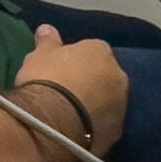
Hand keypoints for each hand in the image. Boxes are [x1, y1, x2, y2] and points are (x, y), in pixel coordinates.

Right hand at [14, 24, 128, 157]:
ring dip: (95, 105)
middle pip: (105, 76)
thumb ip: (47, 42)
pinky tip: (76, 130)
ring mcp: (121, 107)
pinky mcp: (116, 133)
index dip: (76, 59)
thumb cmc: (46, 80)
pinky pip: (104, 125)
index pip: (92, 50)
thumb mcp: (39, 55)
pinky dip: (94, 126)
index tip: (60, 69)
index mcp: (101, 52)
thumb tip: (46, 28)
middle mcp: (118, 77)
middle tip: (67, 91)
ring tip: (70, 114)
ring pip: (108, 102)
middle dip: (91, 81)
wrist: (52, 123)